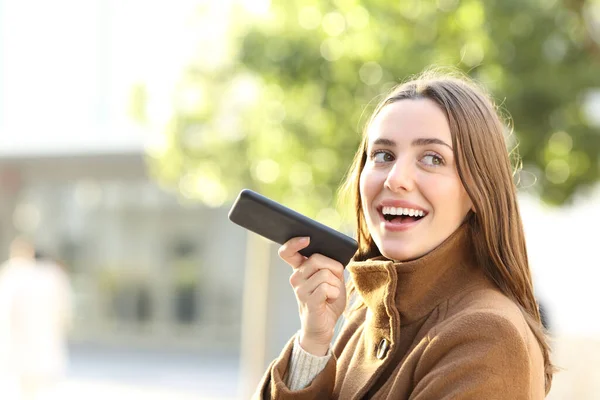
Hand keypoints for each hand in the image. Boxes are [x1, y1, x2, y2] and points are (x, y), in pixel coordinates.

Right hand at [279, 237, 346, 355]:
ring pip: (325, 274)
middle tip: (334, 281)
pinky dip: (335, 293)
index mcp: (299, 269)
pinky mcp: (308, 300)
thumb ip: (331, 266)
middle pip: (317, 259)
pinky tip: (330, 300)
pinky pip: (326, 287)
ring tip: (331, 294)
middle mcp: (296, 277)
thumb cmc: (328, 301)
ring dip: (336, 284)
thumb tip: (333, 256)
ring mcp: (300, 289)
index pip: (287, 252)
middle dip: (334, 268)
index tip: (306, 238)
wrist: (323, 327)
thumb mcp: (332, 279)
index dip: (294, 243)